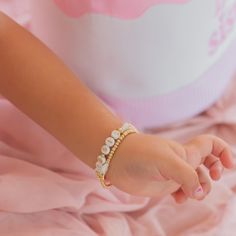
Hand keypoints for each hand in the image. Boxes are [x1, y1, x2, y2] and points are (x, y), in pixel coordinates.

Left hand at [106, 133, 233, 199]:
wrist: (117, 160)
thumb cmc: (141, 154)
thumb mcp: (167, 161)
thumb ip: (186, 176)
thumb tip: (198, 193)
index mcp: (186, 151)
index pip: (211, 144)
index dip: (224, 152)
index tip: (229, 166)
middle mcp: (182, 161)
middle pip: (208, 164)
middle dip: (213, 174)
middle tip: (211, 179)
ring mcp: (173, 173)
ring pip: (196, 181)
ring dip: (199, 190)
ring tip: (188, 194)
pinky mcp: (163, 184)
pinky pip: (181, 191)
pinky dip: (184, 197)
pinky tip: (176, 199)